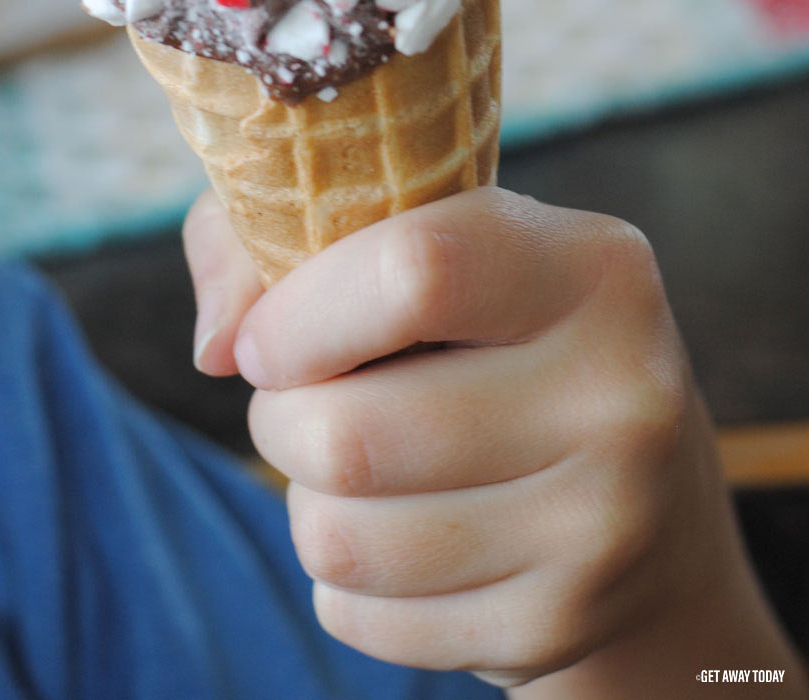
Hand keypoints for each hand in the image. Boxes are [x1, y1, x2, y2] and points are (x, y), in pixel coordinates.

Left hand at [184, 187, 804, 694]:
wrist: (649, 501)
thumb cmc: (490, 330)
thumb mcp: (423, 239)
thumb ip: (280, 239)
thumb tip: (216, 344)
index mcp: (594, 268)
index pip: (415, 271)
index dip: (301, 311)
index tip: (270, 338)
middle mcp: (622, 395)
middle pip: (353, 432)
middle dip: (278, 420)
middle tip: (297, 403)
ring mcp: (602, 525)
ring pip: (342, 537)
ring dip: (303, 503)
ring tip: (345, 466)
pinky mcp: (560, 625)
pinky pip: (363, 616)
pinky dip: (342, 581)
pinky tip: (395, 533)